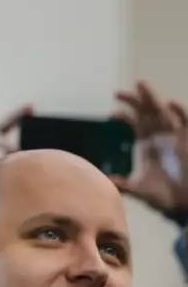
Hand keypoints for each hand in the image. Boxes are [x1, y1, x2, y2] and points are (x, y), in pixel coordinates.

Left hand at [111, 81, 187, 223]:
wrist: (183, 202)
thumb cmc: (162, 194)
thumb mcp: (138, 189)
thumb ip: (122, 184)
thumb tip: (106, 180)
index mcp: (146, 143)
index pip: (134, 122)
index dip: (123, 115)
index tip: (111, 115)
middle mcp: (159, 135)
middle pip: (146, 111)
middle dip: (135, 99)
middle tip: (117, 92)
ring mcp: (175, 135)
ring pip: (163, 110)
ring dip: (153, 97)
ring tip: (141, 84)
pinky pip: (186, 121)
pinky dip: (179, 112)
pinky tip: (170, 104)